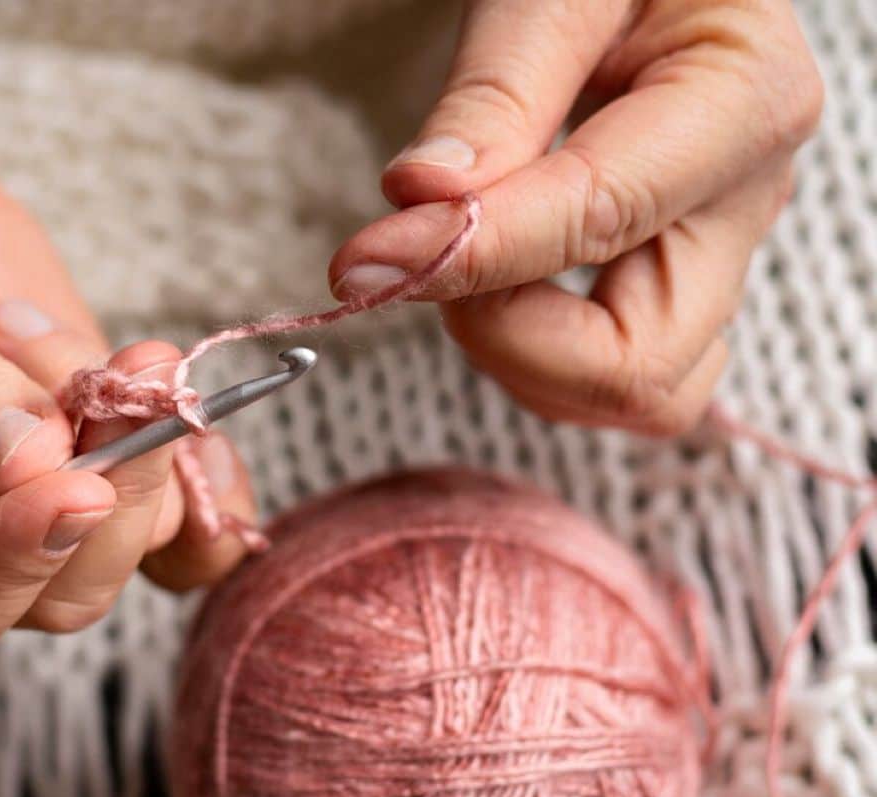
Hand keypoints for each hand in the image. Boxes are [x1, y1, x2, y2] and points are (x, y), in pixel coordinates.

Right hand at [0, 110, 253, 668]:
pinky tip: (188, 406)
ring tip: (117, 353)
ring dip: (145, 451)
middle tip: (117, 391)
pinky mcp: (87, 448)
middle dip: (106, 500)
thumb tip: (33, 469)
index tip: (66, 488)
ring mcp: (24, 495)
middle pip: (54, 592)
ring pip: (123, 541)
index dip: (5, 573)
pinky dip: (201, 473)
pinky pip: (166, 504)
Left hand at [330, 0, 822, 434]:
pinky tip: (493, 279)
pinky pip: (615, 369)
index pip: (597, 220)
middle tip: (428, 258)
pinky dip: (537, 351)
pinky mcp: (675, 277)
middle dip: (505, 337)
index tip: (363, 262)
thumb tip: (423, 198)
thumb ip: (497, 92)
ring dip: (521, 355)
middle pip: (636, 366)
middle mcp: (744, 201)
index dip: (469, 254)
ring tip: (463, 255)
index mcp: (742, 103)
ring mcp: (714, 252)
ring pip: (633, 393)